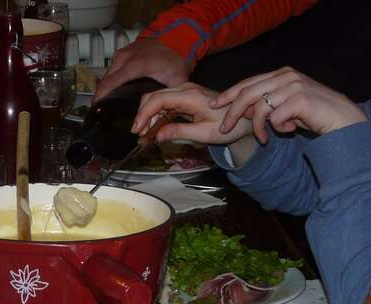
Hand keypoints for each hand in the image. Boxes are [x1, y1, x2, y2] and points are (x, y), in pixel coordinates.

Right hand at [93, 39, 189, 102]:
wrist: (177, 41)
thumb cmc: (176, 60)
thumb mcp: (175, 83)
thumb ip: (166, 100)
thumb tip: (158, 115)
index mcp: (136, 65)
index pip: (109, 83)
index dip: (100, 98)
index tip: (96, 109)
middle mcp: (126, 57)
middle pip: (104, 80)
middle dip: (100, 96)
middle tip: (101, 110)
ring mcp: (123, 53)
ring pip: (106, 74)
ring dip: (104, 88)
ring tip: (104, 102)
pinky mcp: (123, 53)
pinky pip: (111, 69)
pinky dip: (110, 80)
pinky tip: (112, 89)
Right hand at [132, 83, 252, 144]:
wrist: (245, 117)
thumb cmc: (228, 126)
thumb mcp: (204, 134)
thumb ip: (180, 132)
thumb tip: (158, 136)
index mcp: (190, 97)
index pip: (158, 100)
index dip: (144, 114)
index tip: (137, 129)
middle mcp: (186, 89)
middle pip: (154, 95)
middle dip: (143, 114)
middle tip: (140, 134)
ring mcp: (186, 90)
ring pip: (157, 97)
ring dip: (148, 114)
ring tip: (146, 133)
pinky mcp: (186, 95)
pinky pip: (165, 100)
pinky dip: (156, 112)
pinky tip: (156, 126)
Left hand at [210, 66, 367, 142]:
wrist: (339, 118)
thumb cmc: (310, 113)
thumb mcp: (283, 105)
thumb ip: (265, 104)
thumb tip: (241, 111)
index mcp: (280, 74)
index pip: (248, 82)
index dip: (229, 94)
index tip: (214, 104)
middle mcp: (286, 76)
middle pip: (247, 94)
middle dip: (232, 113)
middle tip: (224, 129)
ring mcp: (293, 86)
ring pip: (259, 109)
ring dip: (258, 128)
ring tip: (264, 139)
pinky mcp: (299, 99)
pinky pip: (275, 119)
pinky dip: (278, 129)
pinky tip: (290, 129)